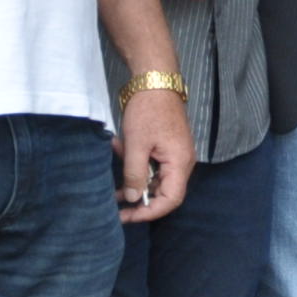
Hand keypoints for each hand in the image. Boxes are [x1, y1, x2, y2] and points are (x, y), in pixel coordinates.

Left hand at [114, 88, 193, 221]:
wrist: (155, 82)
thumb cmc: (148, 110)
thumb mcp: (136, 144)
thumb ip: (134, 174)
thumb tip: (132, 198)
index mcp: (180, 163)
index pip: (170, 200)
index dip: (149, 212)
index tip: (127, 215)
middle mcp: (182, 163)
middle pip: (164, 193)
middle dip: (139, 198)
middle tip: (116, 203)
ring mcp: (176, 155)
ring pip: (156, 180)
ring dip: (135, 179)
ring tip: (113, 178)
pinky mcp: (167, 148)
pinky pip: (153, 166)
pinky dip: (137, 165)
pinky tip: (120, 152)